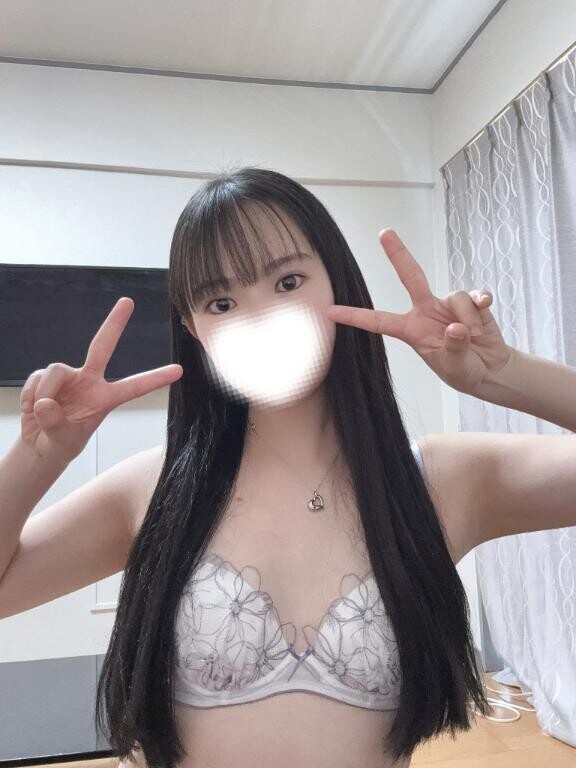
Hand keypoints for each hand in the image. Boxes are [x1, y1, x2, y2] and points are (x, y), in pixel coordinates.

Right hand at [19, 297, 182, 465]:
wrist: (39, 444)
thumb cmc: (60, 443)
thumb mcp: (62, 440)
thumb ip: (56, 423)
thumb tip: (46, 402)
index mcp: (105, 398)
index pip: (134, 387)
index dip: (155, 379)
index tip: (179, 370)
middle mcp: (89, 381)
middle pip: (102, 346)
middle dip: (115, 323)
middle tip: (128, 301)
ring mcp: (68, 376)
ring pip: (56, 370)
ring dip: (46, 392)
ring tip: (42, 411)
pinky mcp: (46, 376)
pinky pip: (37, 379)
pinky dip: (31, 395)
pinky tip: (32, 408)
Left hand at [326, 229, 513, 395]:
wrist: (490, 370)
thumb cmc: (463, 370)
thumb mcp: (454, 366)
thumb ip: (453, 347)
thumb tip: (456, 326)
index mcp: (411, 330)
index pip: (378, 321)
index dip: (354, 316)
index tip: (330, 311)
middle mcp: (426, 311)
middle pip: (410, 276)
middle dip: (398, 254)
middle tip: (384, 233)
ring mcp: (448, 305)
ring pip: (454, 296)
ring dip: (467, 318)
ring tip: (473, 337)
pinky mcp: (471, 303)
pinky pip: (475, 295)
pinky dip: (481, 303)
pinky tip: (485, 308)